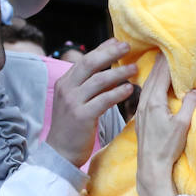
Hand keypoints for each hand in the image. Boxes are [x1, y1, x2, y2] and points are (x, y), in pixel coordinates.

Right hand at [46, 39, 137, 166]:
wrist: (60, 153)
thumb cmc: (72, 128)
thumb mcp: (75, 102)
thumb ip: (88, 87)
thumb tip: (109, 73)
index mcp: (65, 83)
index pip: (85, 60)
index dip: (102, 49)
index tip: (117, 42)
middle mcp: (67, 89)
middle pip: (90, 63)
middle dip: (110, 53)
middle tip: (127, 47)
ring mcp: (73, 102)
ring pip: (99, 80)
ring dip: (119, 72)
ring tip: (135, 68)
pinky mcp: (82, 116)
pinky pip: (103, 100)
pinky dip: (118, 92)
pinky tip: (129, 89)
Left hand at [134, 58, 195, 195]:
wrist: (151, 166)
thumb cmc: (167, 147)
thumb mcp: (183, 125)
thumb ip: (188, 104)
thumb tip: (193, 89)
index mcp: (154, 102)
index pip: (162, 75)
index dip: (167, 61)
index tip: (172, 48)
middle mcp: (145, 103)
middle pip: (152, 76)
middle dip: (159, 63)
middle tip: (166, 49)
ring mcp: (140, 110)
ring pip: (147, 85)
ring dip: (154, 72)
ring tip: (160, 62)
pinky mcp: (140, 118)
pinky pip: (145, 94)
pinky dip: (150, 84)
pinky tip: (153, 84)